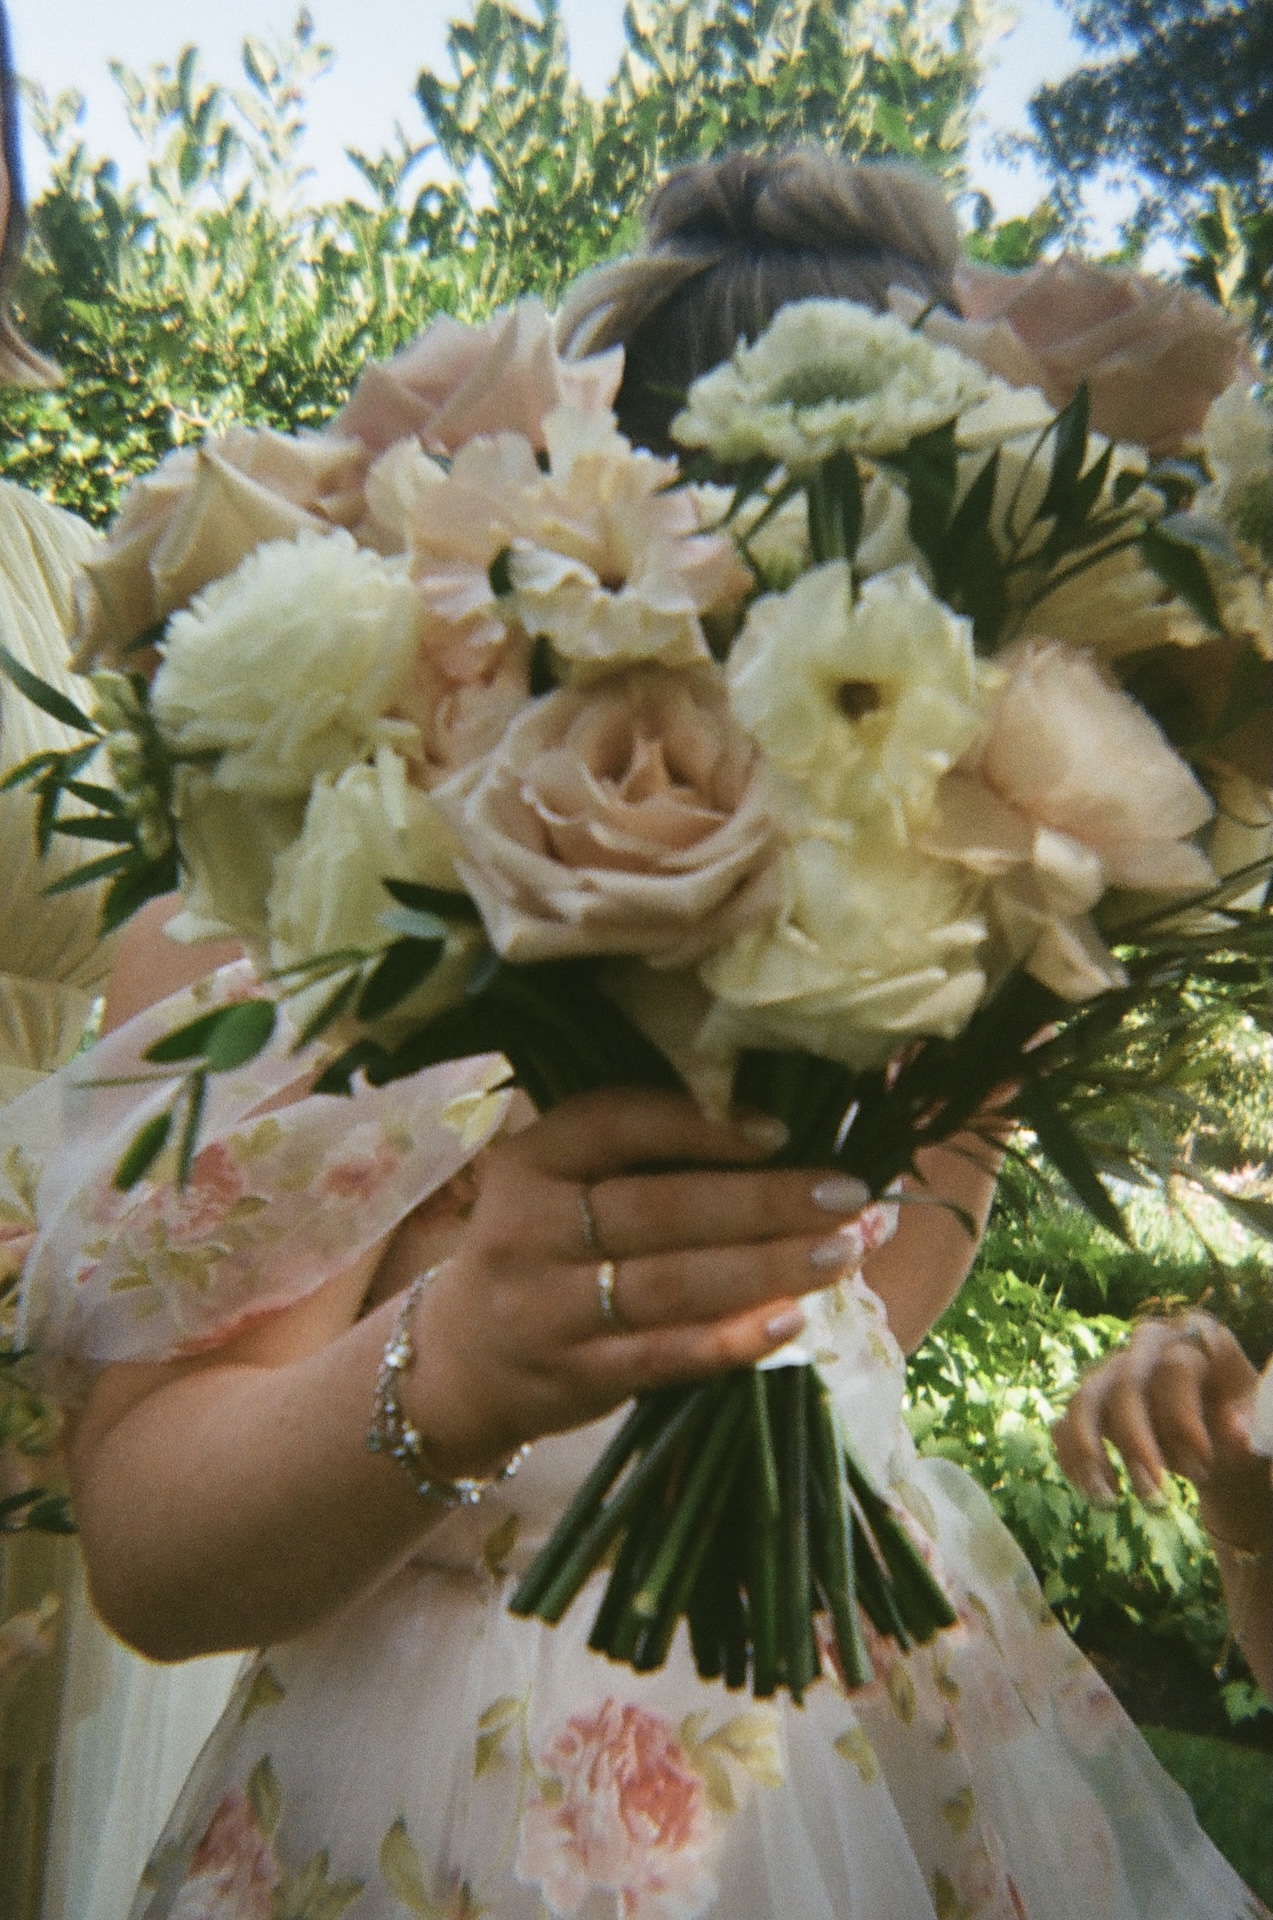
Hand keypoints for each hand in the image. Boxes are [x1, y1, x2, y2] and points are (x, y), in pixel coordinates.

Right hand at [400, 1088, 885, 1476]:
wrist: (461, 1362)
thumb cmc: (543, 1252)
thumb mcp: (556, 1185)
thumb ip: (639, 1157)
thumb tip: (780, 1129)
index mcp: (530, 1160)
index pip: (617, 1123)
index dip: (701, 1123)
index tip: (782, 1129)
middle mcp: (528, 1229)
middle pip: (660, 1207)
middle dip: (765, 1200)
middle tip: (848, 1195)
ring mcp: (547, 1308)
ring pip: (672, 1283)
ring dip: (769, 1266)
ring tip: (845, 1250)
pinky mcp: (574, 1376)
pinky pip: (666, 1354)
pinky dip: (732, 1338)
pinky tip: (792, 1318)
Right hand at [1053, 1313, 1266, 1535]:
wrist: (1215, 1445)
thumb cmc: (1238, 1424)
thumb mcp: (1254, 1422)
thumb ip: (1247, 1422)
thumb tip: (1236, 1434)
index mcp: (1191, 1337)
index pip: (1177, 1368)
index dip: (1184, 1416)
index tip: (1202, 1462)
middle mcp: (1144, 1347)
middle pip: (1126, 1385)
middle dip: (1136, 1444)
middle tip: (1157, 1495)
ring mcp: (1111, 1371)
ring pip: (1085, 1401)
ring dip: (1091, 1455)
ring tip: (1108, 1501)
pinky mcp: (1090, 1403)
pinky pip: (1064, 1426)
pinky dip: (1074, 1462)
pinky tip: (1100, 1495)